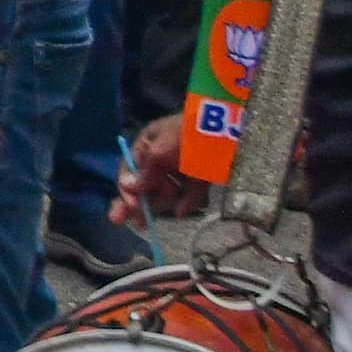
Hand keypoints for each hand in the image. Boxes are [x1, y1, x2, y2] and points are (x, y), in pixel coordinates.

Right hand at [114, 110, 191, 229]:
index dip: (127, 188)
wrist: (228, 129)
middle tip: (124, 221)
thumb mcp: (161, 151)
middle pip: (146, 183)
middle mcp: (163, 156)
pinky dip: (185, 202)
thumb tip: (125, 185)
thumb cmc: (187, 136)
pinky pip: (189, 192)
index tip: (130, 205)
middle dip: (135, 202)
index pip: (130, 169)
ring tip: (149, 223)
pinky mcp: (201, 176)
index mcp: (149, 144)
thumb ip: (145, 171)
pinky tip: (180, 212)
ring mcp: (182, 167)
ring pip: (166, 191)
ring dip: (158, 205)